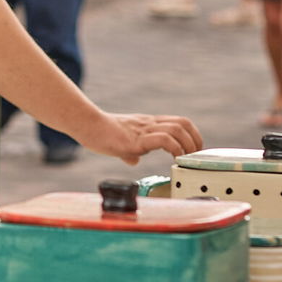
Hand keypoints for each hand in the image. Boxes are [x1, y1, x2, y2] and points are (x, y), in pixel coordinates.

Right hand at [81, 110, 203, 165]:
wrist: (87, 125)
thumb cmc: (100, 134)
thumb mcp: (121, 143)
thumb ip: (130, 151)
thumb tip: (133, 160)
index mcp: (148, 124)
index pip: (179, 122)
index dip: (192, 135)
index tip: (193, 150)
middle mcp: (149, 124)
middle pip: (183, 123)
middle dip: (195, 140)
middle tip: (194, 157)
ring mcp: (144, 131)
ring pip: (177, 129)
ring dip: (188, 145)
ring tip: (186, 159)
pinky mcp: (137, 140)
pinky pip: (164, 139)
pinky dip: (175, 149)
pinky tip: (174, 159)